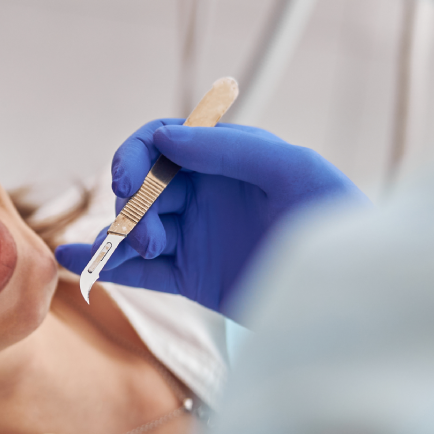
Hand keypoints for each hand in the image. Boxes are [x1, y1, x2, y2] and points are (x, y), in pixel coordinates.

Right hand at [56, 120, 365, 316]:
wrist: (357, 296)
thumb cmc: (337, 221)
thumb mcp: (291, 169)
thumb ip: (228, 148)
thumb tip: (165, 137)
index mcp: (227, 158)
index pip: (161, 142)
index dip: (135, 156)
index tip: (128, 182)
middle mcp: (207, 192)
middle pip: (142, 185)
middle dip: (134, 204)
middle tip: (152, 236)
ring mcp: (198, 236)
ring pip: (136, 226)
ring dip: (121, 235)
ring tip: (137, 252)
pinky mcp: (194, 278)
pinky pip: (140, 269)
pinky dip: (107, 263)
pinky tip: (76, 259)